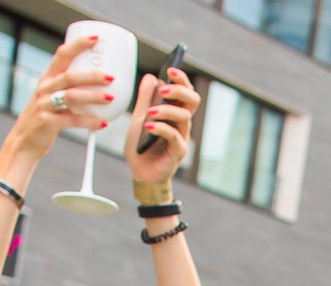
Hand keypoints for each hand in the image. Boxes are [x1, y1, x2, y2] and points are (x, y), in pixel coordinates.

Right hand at [8, 35, 115, 158]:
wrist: (23, 142)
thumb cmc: (43, 119)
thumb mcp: (51, 98)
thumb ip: (68, 90)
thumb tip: (98, 86)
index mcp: (47, 78)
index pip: (62, 55)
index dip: (78, 45)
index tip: (95, 38)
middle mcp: (44, 88)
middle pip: (70, 76)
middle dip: (91, 75)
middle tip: (110, 77)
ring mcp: (44, 105)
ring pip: (71, 96)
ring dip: (93, 97)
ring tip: (110, 98)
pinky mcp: (48, 123)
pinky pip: (72, 121)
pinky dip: (89, 122)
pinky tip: (102, 123)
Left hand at [125, 69, 199, 185]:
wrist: (140, 172)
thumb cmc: (142, 147)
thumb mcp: (139, 117)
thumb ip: (145, 98)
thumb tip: (151, 77)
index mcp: (175, 112)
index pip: (185, 91)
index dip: (181, 79)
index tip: (170, 69)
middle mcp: (182, 124)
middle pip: (192, 100)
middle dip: (179, 90)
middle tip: (163, 89)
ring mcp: (182, 137)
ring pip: (184, 117)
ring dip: (167, 110)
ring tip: (150, 112)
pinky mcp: (178, 152)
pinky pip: (174, 136)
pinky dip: (161, 128)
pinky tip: (148, 126)